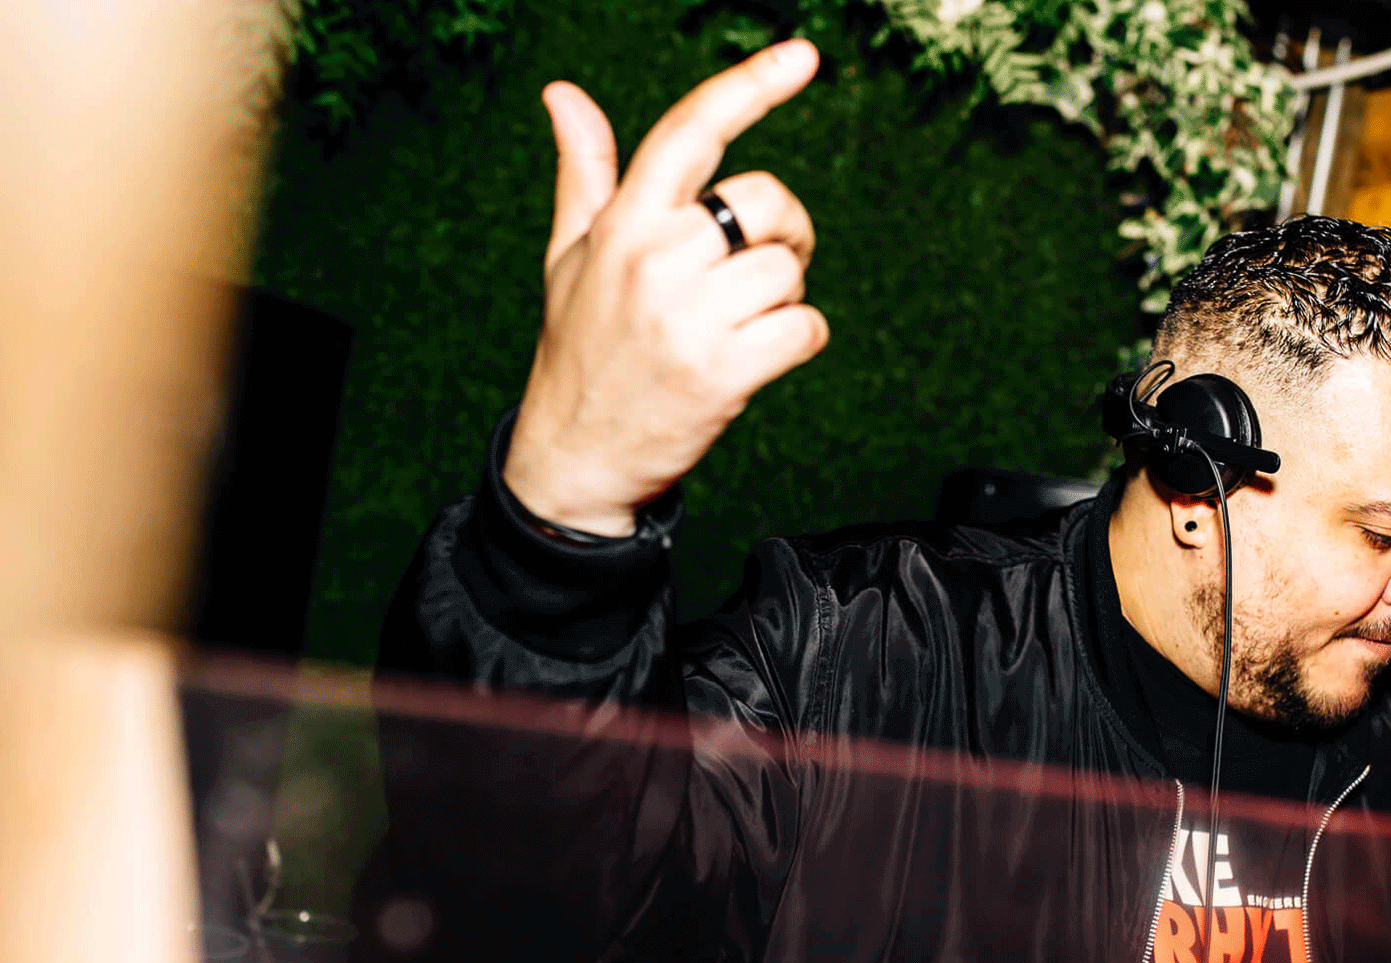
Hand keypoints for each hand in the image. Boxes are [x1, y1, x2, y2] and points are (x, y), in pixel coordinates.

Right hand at [503, 40, 827, 536]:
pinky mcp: (723, 372)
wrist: (575, 458)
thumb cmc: (581, 349)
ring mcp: (689, 317)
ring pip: (790, 270)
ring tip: (737, 324)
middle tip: (759, 266)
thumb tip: (563, 93)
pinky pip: (805, 328)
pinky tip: (753, 361)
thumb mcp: (571, 256)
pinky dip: (796, 343)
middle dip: (784, 231)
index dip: (750, 85)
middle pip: (766, 201)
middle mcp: (654, 260)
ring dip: (784, 297)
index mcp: (622, 223)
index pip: (690, 131)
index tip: (803, 55)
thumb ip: (584, 173)